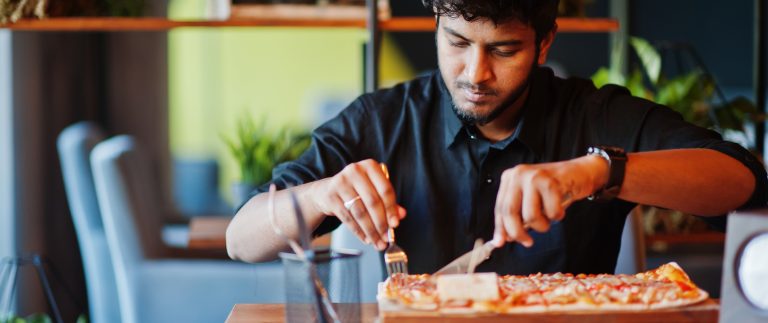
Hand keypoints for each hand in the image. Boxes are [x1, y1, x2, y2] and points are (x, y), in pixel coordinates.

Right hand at [311, 159, 405, 249]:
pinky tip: (365, 238)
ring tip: (377, 242)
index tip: (395, 224)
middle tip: (386, 237)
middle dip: (381, 223)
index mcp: (370, 166)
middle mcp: (355, 171)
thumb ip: (388, 202)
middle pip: (373, 202)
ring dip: (370, 231)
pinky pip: (348, 218)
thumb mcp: (373, 190)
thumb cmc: (356, 190)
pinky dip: (358, 231)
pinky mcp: (331, 196)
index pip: (385, 190)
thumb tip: (401, 215)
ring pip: (360, 212)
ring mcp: (341, 183)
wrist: (327, 190)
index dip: (391, 209)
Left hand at [492, 155, 608, 247]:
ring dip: (542, 225)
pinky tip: (560, 206)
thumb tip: (503, 239)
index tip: (500, 243)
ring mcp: (534, 177)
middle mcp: (518, 174)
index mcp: (509, 178)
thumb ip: (517, 216)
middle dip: (518, 233)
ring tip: (549, 217)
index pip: (500, 208)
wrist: (580, 173)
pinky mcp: (551, 182)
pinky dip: (557, 216)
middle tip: (528, 242)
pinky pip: (551, 213)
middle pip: (510, 211)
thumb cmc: (553, 190)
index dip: (501, 228)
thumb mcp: (530, 201)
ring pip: (530, 216)